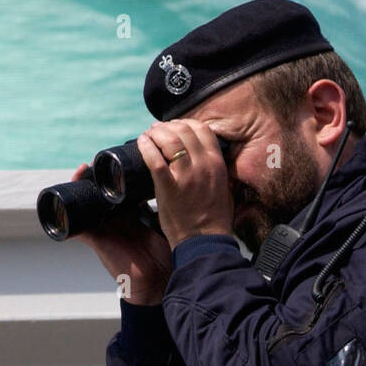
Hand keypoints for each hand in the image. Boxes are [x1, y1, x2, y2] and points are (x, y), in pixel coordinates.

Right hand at [69, 163, 171, 305]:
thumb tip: (174, 185)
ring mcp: (103, 229)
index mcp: (131, 214)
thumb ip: (165, 208)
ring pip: (86, 204)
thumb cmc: (166, 255)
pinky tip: (64, 199)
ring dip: (81, 187)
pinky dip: (67, 213)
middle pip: (100, 192)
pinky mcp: (95, 241)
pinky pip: (75, 225)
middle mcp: (115, 219)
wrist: (159, 281)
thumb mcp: (165, 224)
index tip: (121, 156)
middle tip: (98, 159)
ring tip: (83, 169)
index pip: (120, 188)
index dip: (118, 172)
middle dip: (98, 175)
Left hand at [138, 120, 234, 249]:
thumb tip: (205, 157)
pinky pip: (154, 159)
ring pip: (169, 139)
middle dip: (168, 126)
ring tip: (149, 136)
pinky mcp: (168, 187)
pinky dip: (146, 147)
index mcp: (217, 164)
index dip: (186, 124)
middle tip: (158, 130)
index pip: (202, 129)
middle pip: (184, 130)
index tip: (176, 128)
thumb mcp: (224, 188)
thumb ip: (215, 170)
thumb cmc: (214, 219)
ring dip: (156, 133)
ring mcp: (185, 176)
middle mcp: (203, 166)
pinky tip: (141, 143)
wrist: (205, 242)